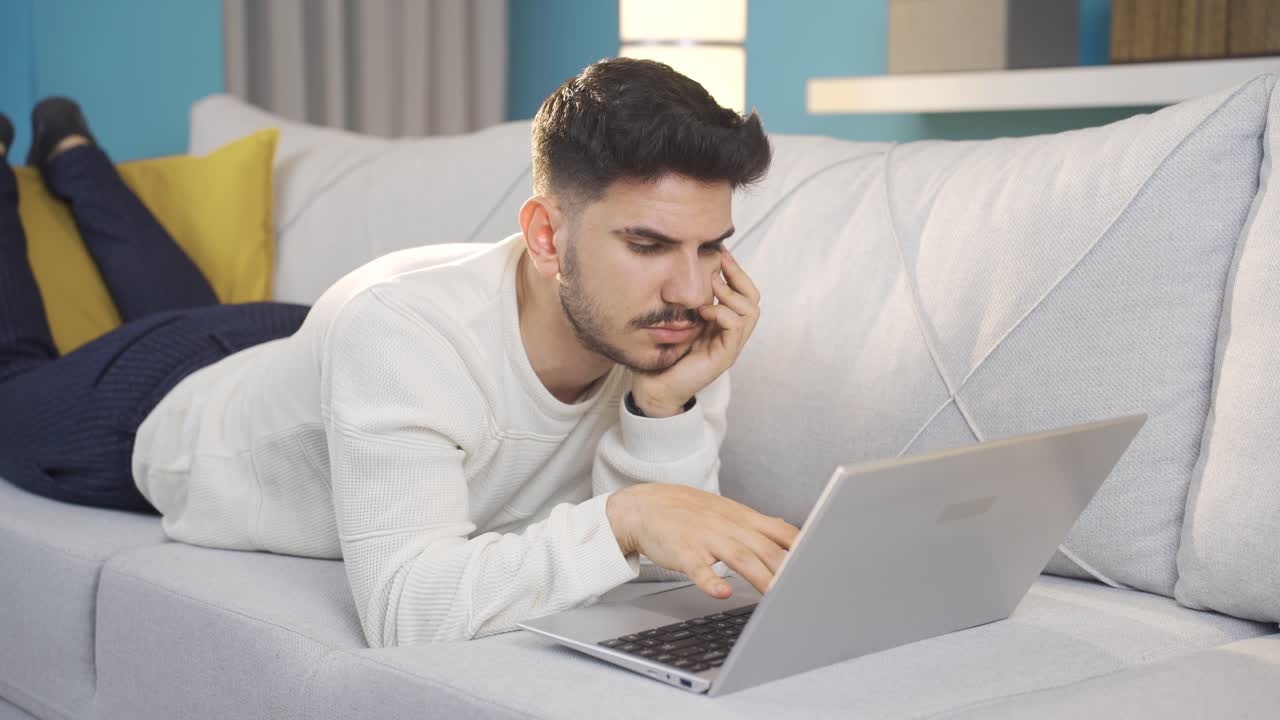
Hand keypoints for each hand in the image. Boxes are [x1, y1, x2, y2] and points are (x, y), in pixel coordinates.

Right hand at [605, 483, 799, 598]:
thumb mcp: (729, 513)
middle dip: (789, 568)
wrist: (645, 506)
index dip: (803, 548)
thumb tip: (794, 538)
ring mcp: (706, 538)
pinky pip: (699, 568)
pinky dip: (711, 580)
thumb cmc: (690, 513)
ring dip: (761, 577)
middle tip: (808, 587)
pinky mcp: (684, 551)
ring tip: (777, 595)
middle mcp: (729, 526)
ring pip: (741, 558)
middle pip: (767, 547)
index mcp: (743, 518)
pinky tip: (722, 591)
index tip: (823, 564)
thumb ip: (760, 528)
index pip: (782, 531)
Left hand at [631, 248, 760, 416]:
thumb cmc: (663, 353)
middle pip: (754, 299)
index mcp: (722, 323)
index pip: (744, 292)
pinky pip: (736, 326)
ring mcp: (730, 346)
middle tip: (719, 262)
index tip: (720, 251)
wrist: (655, 386)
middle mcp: (731, 334)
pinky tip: (703, 311)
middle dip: (738, 276)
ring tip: (709, 288)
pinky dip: (722, 312)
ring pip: (750, 311)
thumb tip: (687, 268)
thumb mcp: (678, 318)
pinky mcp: (724, 356)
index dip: (736, 271)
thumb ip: (688, 300)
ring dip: (730, 294)